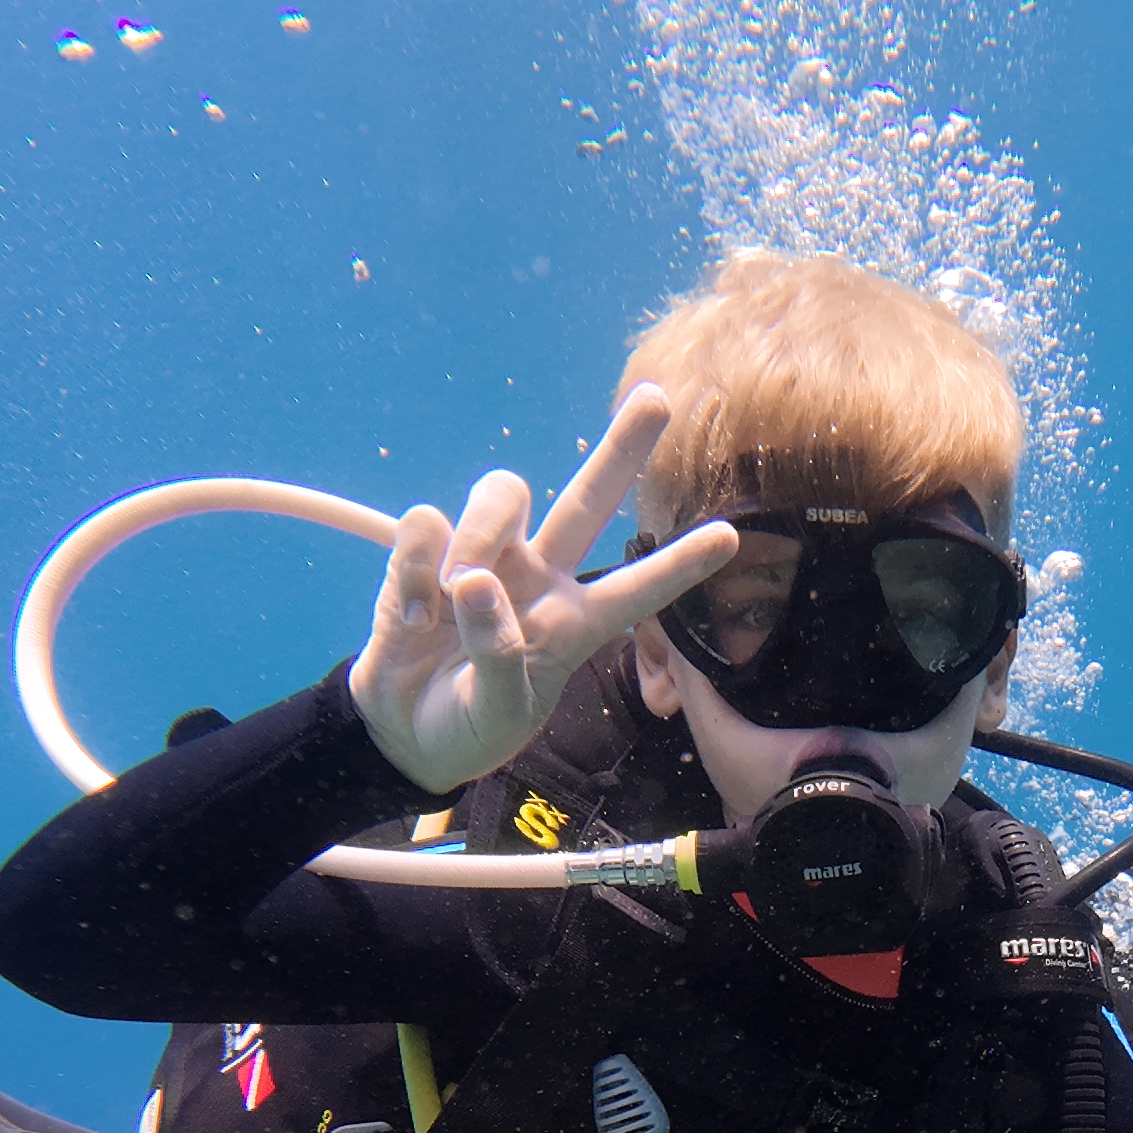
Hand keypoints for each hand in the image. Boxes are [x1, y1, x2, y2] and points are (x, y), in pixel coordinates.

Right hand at [347, 384, 737, 792]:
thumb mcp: (497, 714)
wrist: (403, 733)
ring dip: (477, 534)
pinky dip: (412, 566)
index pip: (635, 591)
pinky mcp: (425, 551)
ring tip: (450, 596)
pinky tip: (412, 615)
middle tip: (657, 399)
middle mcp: (538, 577)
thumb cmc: (468, 725)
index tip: (730, 537)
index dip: (679, 566)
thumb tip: (473, 585)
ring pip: (501, 491)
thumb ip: (498, 657)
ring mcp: (484, 557)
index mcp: (573, 625)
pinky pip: (424, 523)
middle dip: (621, 448)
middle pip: (586, 498)